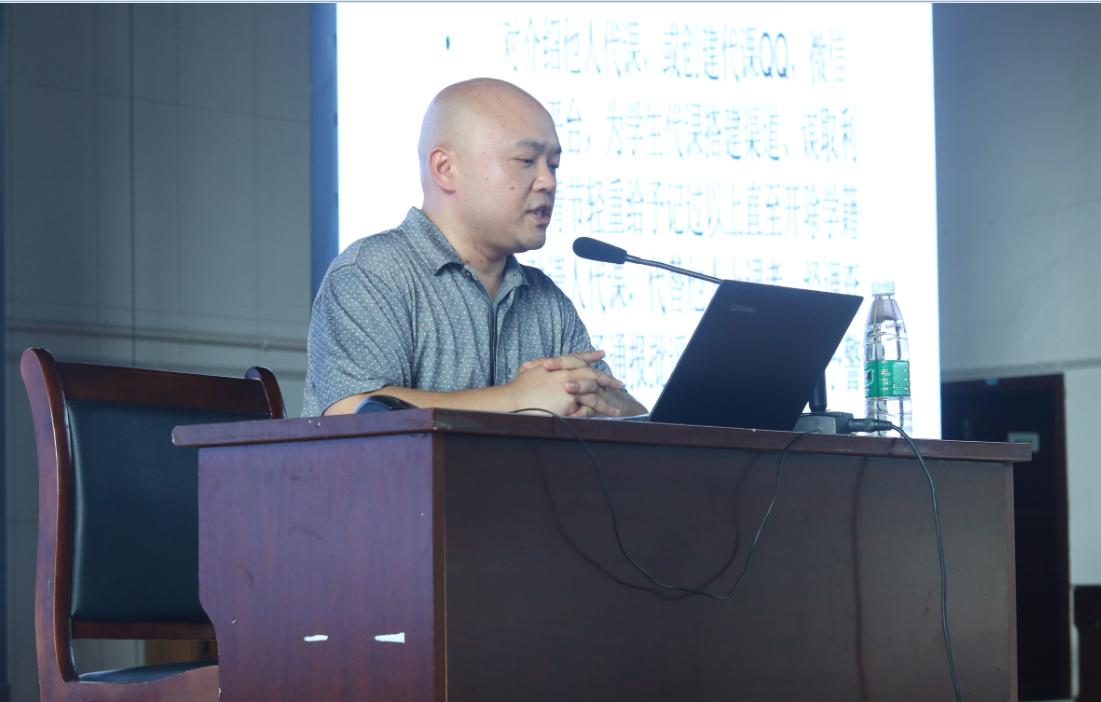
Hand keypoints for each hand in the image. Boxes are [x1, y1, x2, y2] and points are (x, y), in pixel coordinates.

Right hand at [507, 353, 623, 416]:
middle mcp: (567, 373)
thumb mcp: (528, 371)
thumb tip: (535, 365)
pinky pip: (587, 409)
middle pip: (593, 375)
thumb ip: (536, 367)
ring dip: (606, 403)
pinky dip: (597, 413)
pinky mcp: (570, 401)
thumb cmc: (517, 388)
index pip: (578, 357)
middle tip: (619, 383)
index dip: (590, 355)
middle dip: (607, 379)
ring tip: (616, 409)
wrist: (513, 399)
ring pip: (594, 394)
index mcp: (558, 365)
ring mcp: (570, 386)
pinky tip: (605, 417)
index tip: (602, 354)